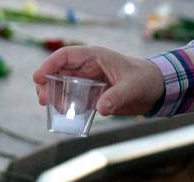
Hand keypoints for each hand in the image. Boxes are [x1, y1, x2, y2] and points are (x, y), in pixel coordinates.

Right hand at [33, 46, 165, 115]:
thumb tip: (100, 109)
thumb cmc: (145, 80)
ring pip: (61, 84)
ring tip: (49, 107)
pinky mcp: (90, 94)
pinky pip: (70, 97)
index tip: (38, 78)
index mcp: (95, 56)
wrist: (155, 89)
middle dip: (46, 84)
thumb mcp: (132, 87)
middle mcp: (87, 67)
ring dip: (52, 94)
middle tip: (43, 100)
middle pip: (58, 71)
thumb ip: (116, 97)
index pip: (66, 56)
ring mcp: (87, 80)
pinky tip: (63, 114)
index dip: (49, 65)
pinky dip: (63, 105)